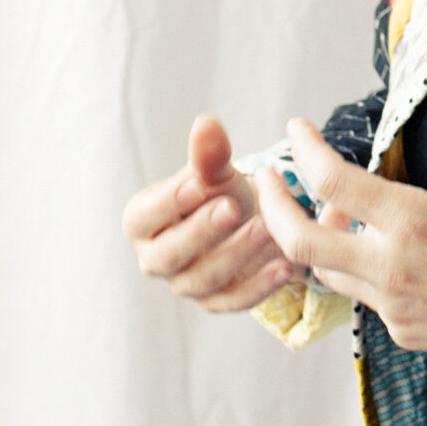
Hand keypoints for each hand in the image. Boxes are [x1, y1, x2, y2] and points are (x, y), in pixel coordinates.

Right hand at [122, 115, 295, 313]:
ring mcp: (186, 283)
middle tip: (231, 208)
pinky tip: (284, 267)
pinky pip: (234, 301)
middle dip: (200, 233)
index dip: (167, 204)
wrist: (248, 219)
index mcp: (143, 222)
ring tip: (268, 229)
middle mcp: (157, 257)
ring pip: (202, 280)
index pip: (142, 218)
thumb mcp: (215, 172)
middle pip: (168, 255)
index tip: (197, 184)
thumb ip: (208, 154)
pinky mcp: (217, 301)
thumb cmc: (219, 192)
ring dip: (237, 255)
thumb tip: (206, 123)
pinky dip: (260, 287)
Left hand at [252, 78, 426, 409]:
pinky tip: (379, 251)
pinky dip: (358, 268)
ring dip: (317, 238)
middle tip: (267, 178)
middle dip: (272, 206)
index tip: (296, 130)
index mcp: (413, 221)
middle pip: (299, 241)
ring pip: (325, 270)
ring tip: (335, 211)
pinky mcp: (401, 331)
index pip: (331, 182)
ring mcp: (393, 306)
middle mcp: (393, 267)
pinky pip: (362, 296)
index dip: (304, 150)